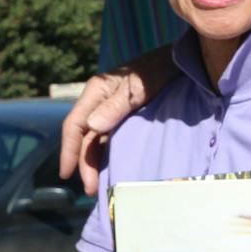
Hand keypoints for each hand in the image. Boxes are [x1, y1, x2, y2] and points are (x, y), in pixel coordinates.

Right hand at [57, 50, 175, 192]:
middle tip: (91, 190)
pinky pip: (112, 138)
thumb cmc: (161, 69)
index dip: (68, 150)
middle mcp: (101, 102)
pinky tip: (112, 169)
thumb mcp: (140, 86)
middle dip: (85, 163)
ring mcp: (113, 110)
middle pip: (85, 137)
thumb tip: (93, 126)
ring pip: (97, 140)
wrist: (184, 61)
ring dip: (95, 162)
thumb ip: (118, 105)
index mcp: (97, 91)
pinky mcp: (127, 116)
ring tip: (98, 186)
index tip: (66, 174)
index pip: (75, 125)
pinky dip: (108, 155)